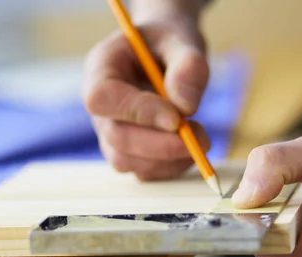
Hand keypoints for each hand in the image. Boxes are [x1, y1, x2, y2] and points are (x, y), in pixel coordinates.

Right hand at [82, 13, 209, 180]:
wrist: (164, 54)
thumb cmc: (166, 43)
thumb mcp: (181, 39)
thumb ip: (187, 66)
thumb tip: (185, 107)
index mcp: (100, 68)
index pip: (103, 98)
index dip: (137, 112)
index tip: (177, 119)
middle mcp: (99, 106)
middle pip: (116, 137)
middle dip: (160, 145)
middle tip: (201, 138)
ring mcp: (110, 132)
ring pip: (127, 161)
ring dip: (167, 159)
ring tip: (200, 138)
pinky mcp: (127, 151)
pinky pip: (143, 171)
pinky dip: (171, 167)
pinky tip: (191, 149)